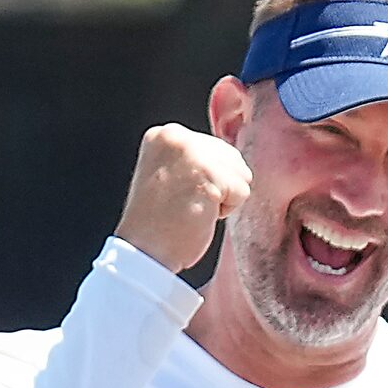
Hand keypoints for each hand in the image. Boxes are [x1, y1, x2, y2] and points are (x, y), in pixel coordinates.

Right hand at [114, 125, 250, 275]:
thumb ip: (195, 159)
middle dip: (218, 186)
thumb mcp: (170, 175)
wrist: (145, 253)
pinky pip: (242, 192)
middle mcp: (176, 136)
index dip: (207, 179)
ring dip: (223, 199)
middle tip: (184, 204)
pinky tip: (198, 215)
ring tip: (191, 208)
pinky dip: (226, 211)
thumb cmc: (158, 224)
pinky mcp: (208, 173)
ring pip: (240, 173)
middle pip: (232, 158)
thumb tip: (232, 158)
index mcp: (164, 135)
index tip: (177, 195)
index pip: (216, 148)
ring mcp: (192, 152)